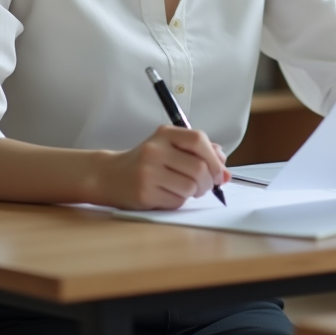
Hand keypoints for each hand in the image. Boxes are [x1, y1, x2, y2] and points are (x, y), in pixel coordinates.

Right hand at [96, 125, 230, 209]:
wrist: (109, 175)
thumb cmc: (145, 162)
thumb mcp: (169, 148)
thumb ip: (199, 153)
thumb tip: (226, 171)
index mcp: (165, 134)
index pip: (198, 140)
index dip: (214, 158)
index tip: (219, 172)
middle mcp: (155, 150)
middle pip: (198, 168)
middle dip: (208, 182)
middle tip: (205, 186)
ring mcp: (148, 171)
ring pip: (190, 187)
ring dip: (194, 193)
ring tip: (185, 190)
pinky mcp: (144, 192)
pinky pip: (177, 201)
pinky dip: (179, 201)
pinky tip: (168, 195)